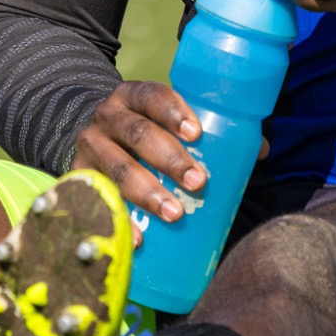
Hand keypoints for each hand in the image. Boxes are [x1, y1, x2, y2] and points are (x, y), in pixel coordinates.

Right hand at [72, 82, 207, 224]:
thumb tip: (255, 153)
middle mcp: (108, 116)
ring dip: (147, 192)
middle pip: (137, 133)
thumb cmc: (141, 132)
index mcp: (132, 96)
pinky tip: (138, 238)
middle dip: (169, 158)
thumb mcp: (157, 119)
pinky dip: (120, 218)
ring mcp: (90, 146)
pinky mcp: (79, 175)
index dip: (173, 112)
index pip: (152, 96)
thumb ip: (193, 132)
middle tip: (197, 182)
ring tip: (174, 213)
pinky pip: (98, 198)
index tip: (195, 134)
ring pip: (117, 167)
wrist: (92, 139)